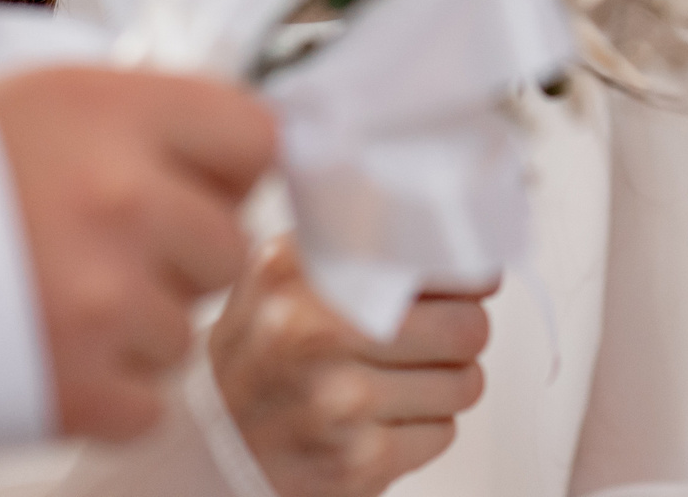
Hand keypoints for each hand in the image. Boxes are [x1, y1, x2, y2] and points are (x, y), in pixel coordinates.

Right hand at [0, 65, 276, 439]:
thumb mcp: (28, 100)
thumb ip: (130, 121)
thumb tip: (215, 148)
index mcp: (114, 110)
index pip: (255, 137)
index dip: (229, 166)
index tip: (202, 181)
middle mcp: (124, 197)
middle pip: (232, 244)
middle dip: (181, 254)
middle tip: (106, 251)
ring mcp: (106, 298)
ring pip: (190, 328)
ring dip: (136, 327)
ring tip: (50, 301)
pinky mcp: (78, 391)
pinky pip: (151, 401)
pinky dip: (106, 393)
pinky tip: (42, 353)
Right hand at [208, 238, 491, 496]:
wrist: (215, 448)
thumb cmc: (264, 354)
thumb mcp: (284, 275)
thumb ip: (355, 239)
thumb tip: (454, 226)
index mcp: (299, 272)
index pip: (430, 253)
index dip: (466, 270)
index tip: (472, 278)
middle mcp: (315, 333)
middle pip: (467, 323)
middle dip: (461, 331)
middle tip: (433, 336)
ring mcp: (338, 401)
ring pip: (466, 381)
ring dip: (447, 382)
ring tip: (402, 379)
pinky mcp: (359, 461)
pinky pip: (444, 432)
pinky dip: (425, 426)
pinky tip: (382, 419)